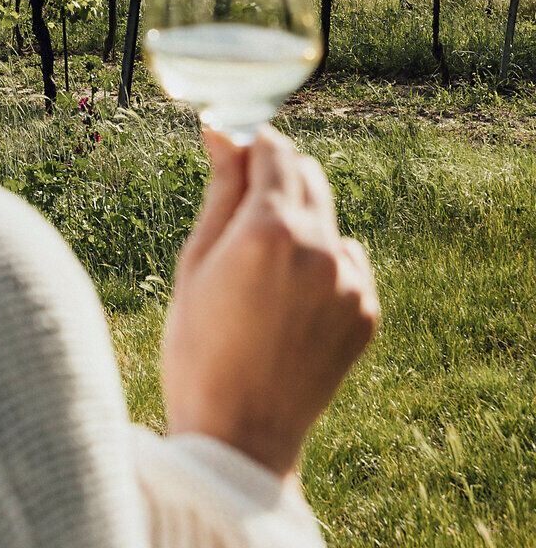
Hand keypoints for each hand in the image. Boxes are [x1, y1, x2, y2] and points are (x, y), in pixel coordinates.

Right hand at [161, 127, 379, 477]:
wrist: (240, 435)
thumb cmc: (199, 346)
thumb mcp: (196, 260)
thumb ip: (221, 188)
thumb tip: (222, 128)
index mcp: (270, 229)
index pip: (274, 149)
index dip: (249, 143)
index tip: (231, 150)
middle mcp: (320, 248)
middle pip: (307, 174)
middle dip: (275, 177)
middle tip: (241, 212)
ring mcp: (350, 283)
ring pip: (328, 217)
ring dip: (300, 220)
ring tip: (263, 268)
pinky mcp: (367, 312)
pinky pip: (348, 260)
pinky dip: (323, 262)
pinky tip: (289, 299)